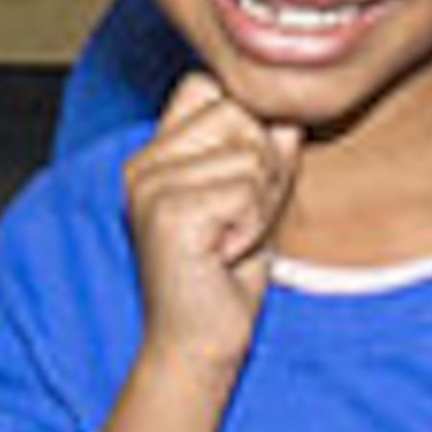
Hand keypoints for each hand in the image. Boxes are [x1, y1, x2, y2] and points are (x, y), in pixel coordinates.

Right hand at [124, 73, 299, 369]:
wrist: (199, 344)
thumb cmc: (226, 276)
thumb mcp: (255, 201)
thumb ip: (266, 153)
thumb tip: (287, 116)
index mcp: (154, 153)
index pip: (210, 88)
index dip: (247, 127)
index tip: (242, 185)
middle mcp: (144, 162)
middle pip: (239, 114)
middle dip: (264, 169)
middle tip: (240, 222)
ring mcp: (151, 185)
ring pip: (251, 156)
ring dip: (261, 205)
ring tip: (232, 241)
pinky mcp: (169, 212)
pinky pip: (246, 192)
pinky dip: (252, 228)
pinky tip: (225, 255)